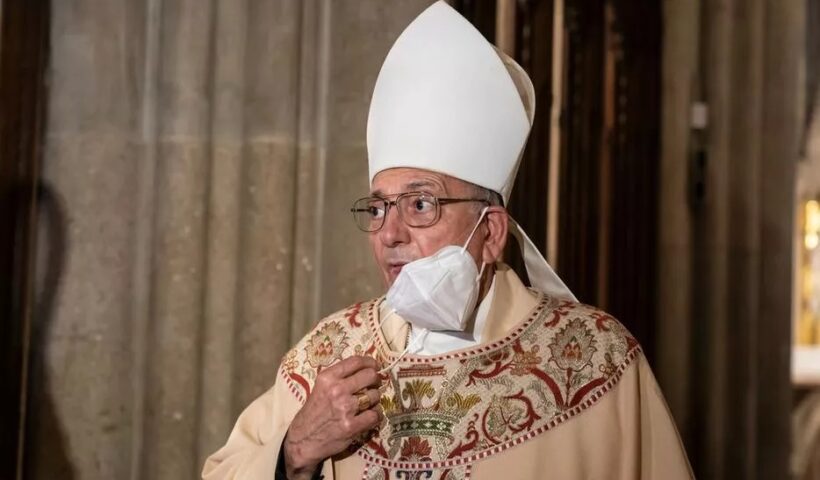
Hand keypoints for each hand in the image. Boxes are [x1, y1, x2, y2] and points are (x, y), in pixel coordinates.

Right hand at [283, 356, 381, 477]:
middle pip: (370, 375)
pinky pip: (375, 415)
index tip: (374, 366)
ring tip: (367, 404)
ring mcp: (345, 408)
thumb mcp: (320, 388)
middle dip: (375, 380)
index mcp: (327, 378)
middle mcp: (336, 390)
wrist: (302, 440)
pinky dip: (376, 415)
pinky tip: (369, 416)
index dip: (370, 362)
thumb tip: (364, 369)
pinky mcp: (351, 426)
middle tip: (374, 385)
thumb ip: (338, 378)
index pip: (355, 362)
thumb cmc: (312, 413)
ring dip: (374, 400)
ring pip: (375, 395)